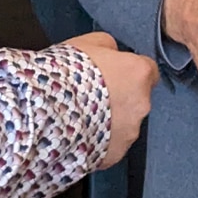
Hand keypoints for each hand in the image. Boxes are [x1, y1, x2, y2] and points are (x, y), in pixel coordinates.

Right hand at [61, 31, 158, 168]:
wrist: (48, 112)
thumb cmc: (67, 75)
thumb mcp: (89, 43)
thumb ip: (110, 46)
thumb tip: (113, 50)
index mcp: (138, 73)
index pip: (149, 71)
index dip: (132, 72)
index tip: (118, 73)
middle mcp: (141, 104)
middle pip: (137, 99)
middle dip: (121, 98)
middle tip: (94, 95)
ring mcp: (130, 132)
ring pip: (125, 124)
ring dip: (110, 121)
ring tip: (82, 116)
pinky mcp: (115, 154)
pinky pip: (111, 145)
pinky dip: (100, 141)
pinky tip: (79, 134)